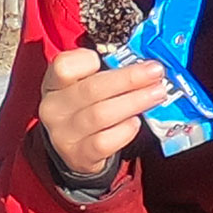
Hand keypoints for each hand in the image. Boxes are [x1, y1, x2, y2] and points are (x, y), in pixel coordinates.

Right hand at [37, 45, 164, 177]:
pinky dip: (124, 130)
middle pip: (91, 89)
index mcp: (55, 83)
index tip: (116, 56)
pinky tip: (136, 122)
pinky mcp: (78, 155)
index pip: (63, 66)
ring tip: (158, 94)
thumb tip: (147, 64)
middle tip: (156, 73)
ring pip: (101, 115)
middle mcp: (54, 108)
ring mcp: (63, 134)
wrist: (76, 148)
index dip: (88, 60)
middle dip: (129, 79)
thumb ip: (110, 71)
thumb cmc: (88, 107)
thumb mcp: (89, 84)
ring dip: (135, 102)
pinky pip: (103, 142)